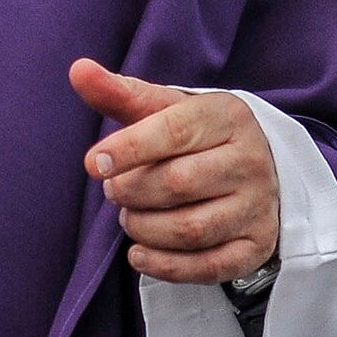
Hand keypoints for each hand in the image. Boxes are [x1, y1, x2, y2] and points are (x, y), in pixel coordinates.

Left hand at [71, 60, 279, 283]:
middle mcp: (249, 161)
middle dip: (131, 192)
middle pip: (178, 183)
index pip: (174, 131)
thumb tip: (77, 70)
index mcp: (227, 117)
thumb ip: (122, 93)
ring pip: (191, 229)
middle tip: (114, 192)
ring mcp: (257, 206)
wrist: (258, 169)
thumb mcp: (166, 109)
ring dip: (144, 229)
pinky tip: (140, 253)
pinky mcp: (256, 246)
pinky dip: (166, 266)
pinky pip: (208, 267)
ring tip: (129, 218)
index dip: (128, 148)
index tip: (93, 163)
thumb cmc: (198, 137)